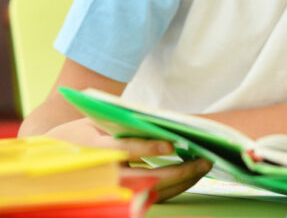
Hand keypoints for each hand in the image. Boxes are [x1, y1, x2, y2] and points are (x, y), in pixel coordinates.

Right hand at [46, 118, 211, 201]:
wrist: (49, 164)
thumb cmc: (76, 136)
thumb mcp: (93, 123)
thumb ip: (122, 121)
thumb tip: (160, 121)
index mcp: (93, 150)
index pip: (125, 150)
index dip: (149, 149)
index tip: (172, 145)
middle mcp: (103, 175)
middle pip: (146, 177)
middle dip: (178, 171)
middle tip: (204, 160)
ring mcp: (112, 191)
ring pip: (152, 191)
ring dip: (181, 182)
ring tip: (204, 167)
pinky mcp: (119, 198)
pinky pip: (150, 197)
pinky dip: (172, 189)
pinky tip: (190, 177)